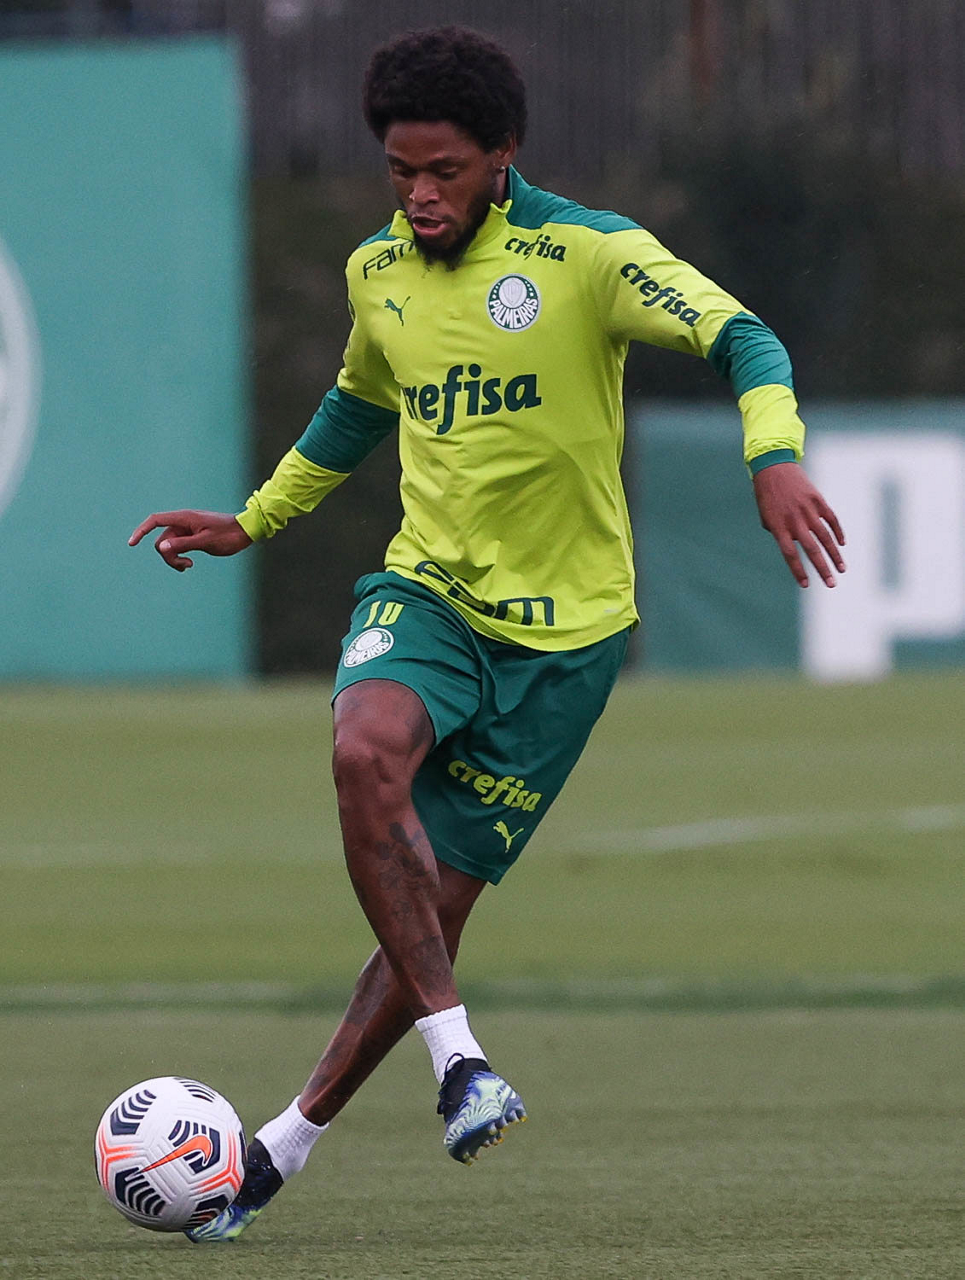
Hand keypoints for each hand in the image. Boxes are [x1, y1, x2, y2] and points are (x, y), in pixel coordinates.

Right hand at [128, 509, 251, 571]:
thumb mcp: (206, 542)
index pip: (155, 521)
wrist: (245, 531)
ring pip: (169, 546)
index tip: (131, 544)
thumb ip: (183, 544)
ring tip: (190, 566)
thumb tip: (160, 548)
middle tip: (186, 566)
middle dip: (168, 556)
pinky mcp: (192, 536)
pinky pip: (178, 547)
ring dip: (175, 558)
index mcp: (184, 518)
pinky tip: (190, 564)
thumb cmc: (228, 535)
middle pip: (162, 540)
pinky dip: (180, 556)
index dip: (141, 531)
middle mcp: (183, 522)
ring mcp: (187, 529)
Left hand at [752, 462, 844, 587]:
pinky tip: (842, 544)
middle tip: (832, 584)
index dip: (798, 571)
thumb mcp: (766, 516)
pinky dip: (838, 532)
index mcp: (779, 527)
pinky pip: (831, 519)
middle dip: (823, 569)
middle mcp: (794, 521)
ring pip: (825, 537)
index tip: (806, 585)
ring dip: (835, 555)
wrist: (774, 467)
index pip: (790, 555)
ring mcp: (808, 511)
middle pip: (811, 550)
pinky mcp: (818, 501)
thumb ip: (778, 532)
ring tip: (842, 569)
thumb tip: (795, 544)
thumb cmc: (767, 495)